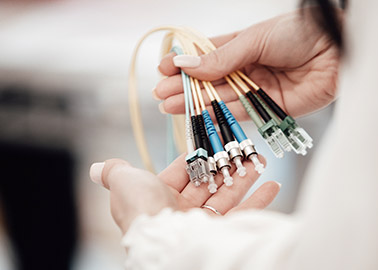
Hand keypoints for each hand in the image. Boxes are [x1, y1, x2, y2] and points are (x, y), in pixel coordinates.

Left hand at [89, 154, 279, 233]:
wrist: (162, 242)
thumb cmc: (143, 209)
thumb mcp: (125, 182)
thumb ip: (116, 172)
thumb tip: (97, 167)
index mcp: (159, 197)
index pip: (183, 171)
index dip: (198, 155)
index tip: (214, 140)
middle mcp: (181, 212)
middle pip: (209, 183)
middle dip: (227, 165)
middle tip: (243, 149)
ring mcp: (202, 224)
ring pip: (228, 196)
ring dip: (245, 177)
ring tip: (261, 160)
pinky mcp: (220, 233)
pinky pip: (244, 216)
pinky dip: (259, 201)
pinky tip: (273, 186)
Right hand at [154, 10, 339, 120]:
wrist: (337, 51)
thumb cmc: (299, 34)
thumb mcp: (254, 40)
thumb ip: (222, 58)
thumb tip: (186, 65)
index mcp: (243, 44)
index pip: (207, 55)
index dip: (185, 63)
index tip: (163, 69)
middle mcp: (248, 67)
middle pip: (211, 79)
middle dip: (185, 86)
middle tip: (160, 94)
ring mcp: (258, 88)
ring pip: (221, 97)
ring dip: (195, 102)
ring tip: (168, 105)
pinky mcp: (269, 107)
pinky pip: (240, 112)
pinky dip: (218, 113)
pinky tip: (197, 113)